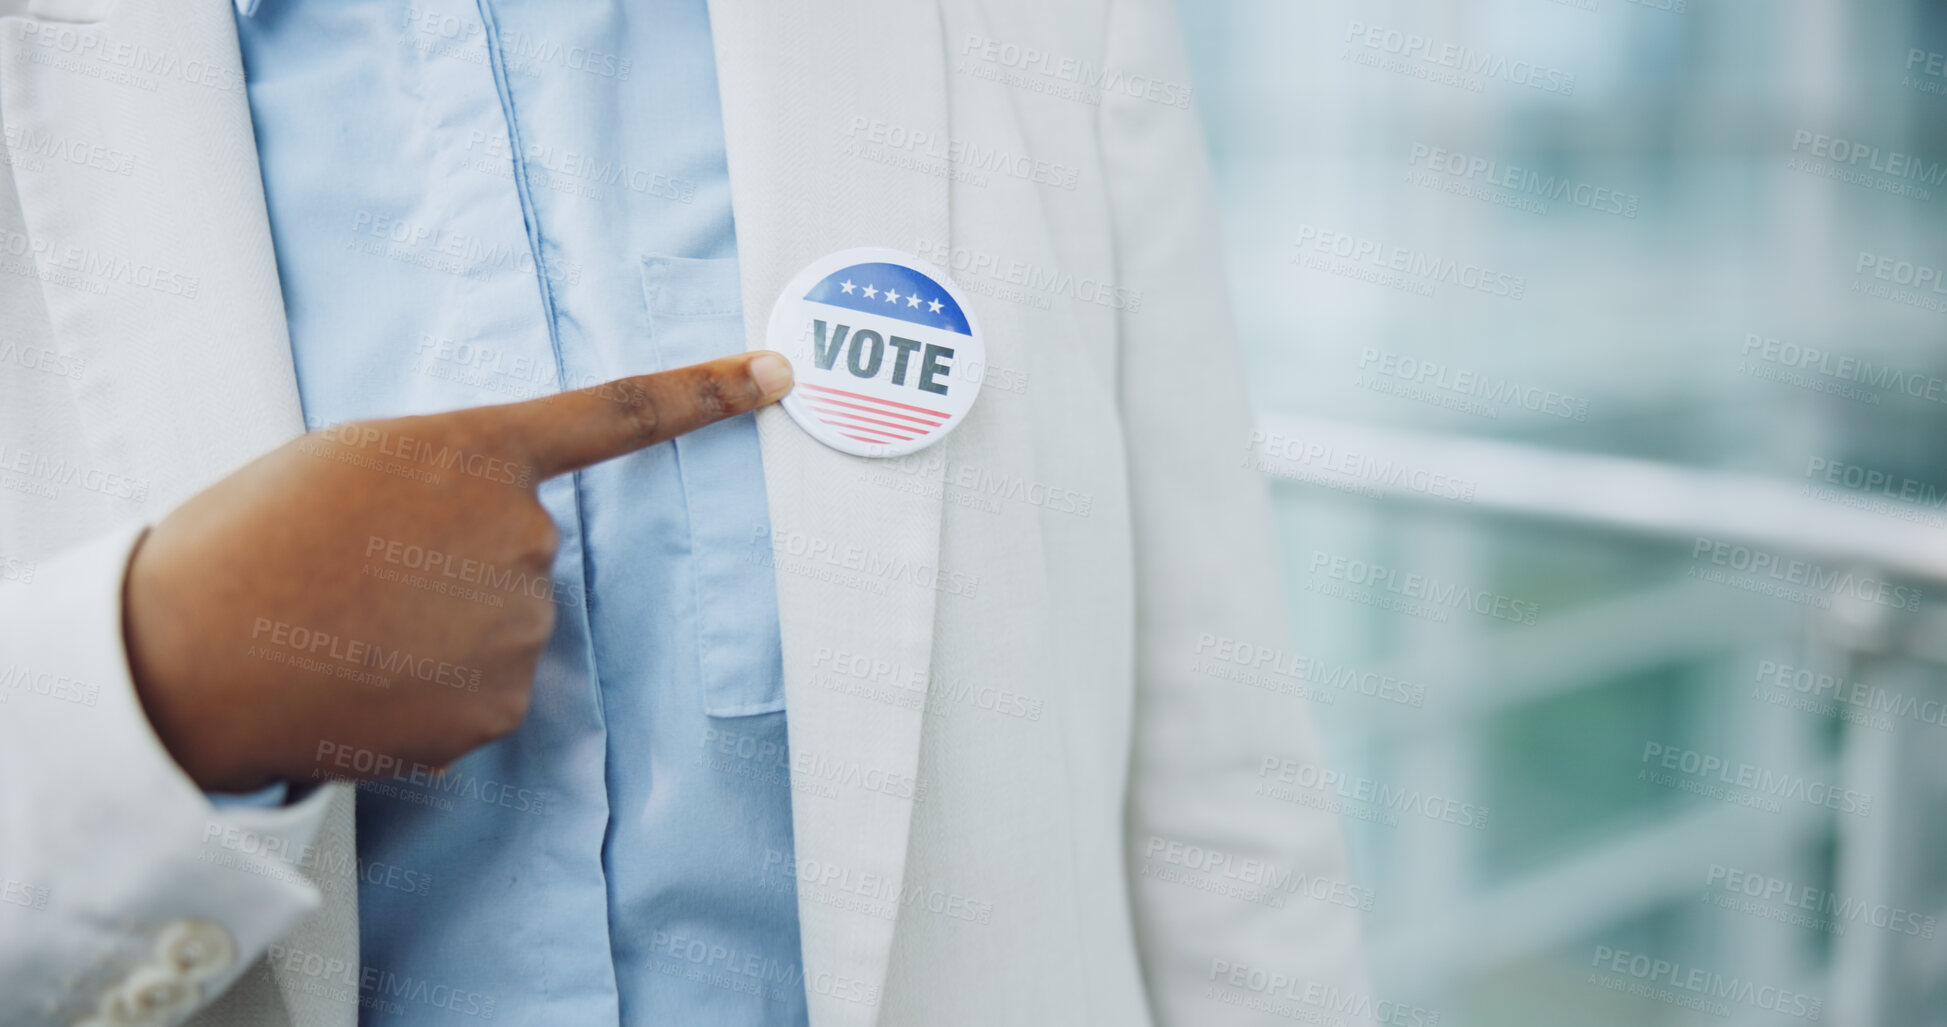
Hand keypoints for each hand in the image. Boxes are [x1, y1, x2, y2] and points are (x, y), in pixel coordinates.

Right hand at [123, 352, 793, 791]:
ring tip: (354, 632)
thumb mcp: (353, 462)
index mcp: (479, 453)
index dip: (705, 392)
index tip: (778, 373)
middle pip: (523, 556)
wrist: (186, 650)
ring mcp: (517, 629)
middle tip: (364, 578)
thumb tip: (488, 534)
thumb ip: (445, 480)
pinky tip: (367, 684)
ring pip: (505, 631)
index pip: (616, 415)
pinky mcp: (497, 710)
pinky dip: (435, 697)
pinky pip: (483, 696)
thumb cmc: (252, 537)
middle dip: (460, 569)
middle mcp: (523, 537)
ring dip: (447, 636)